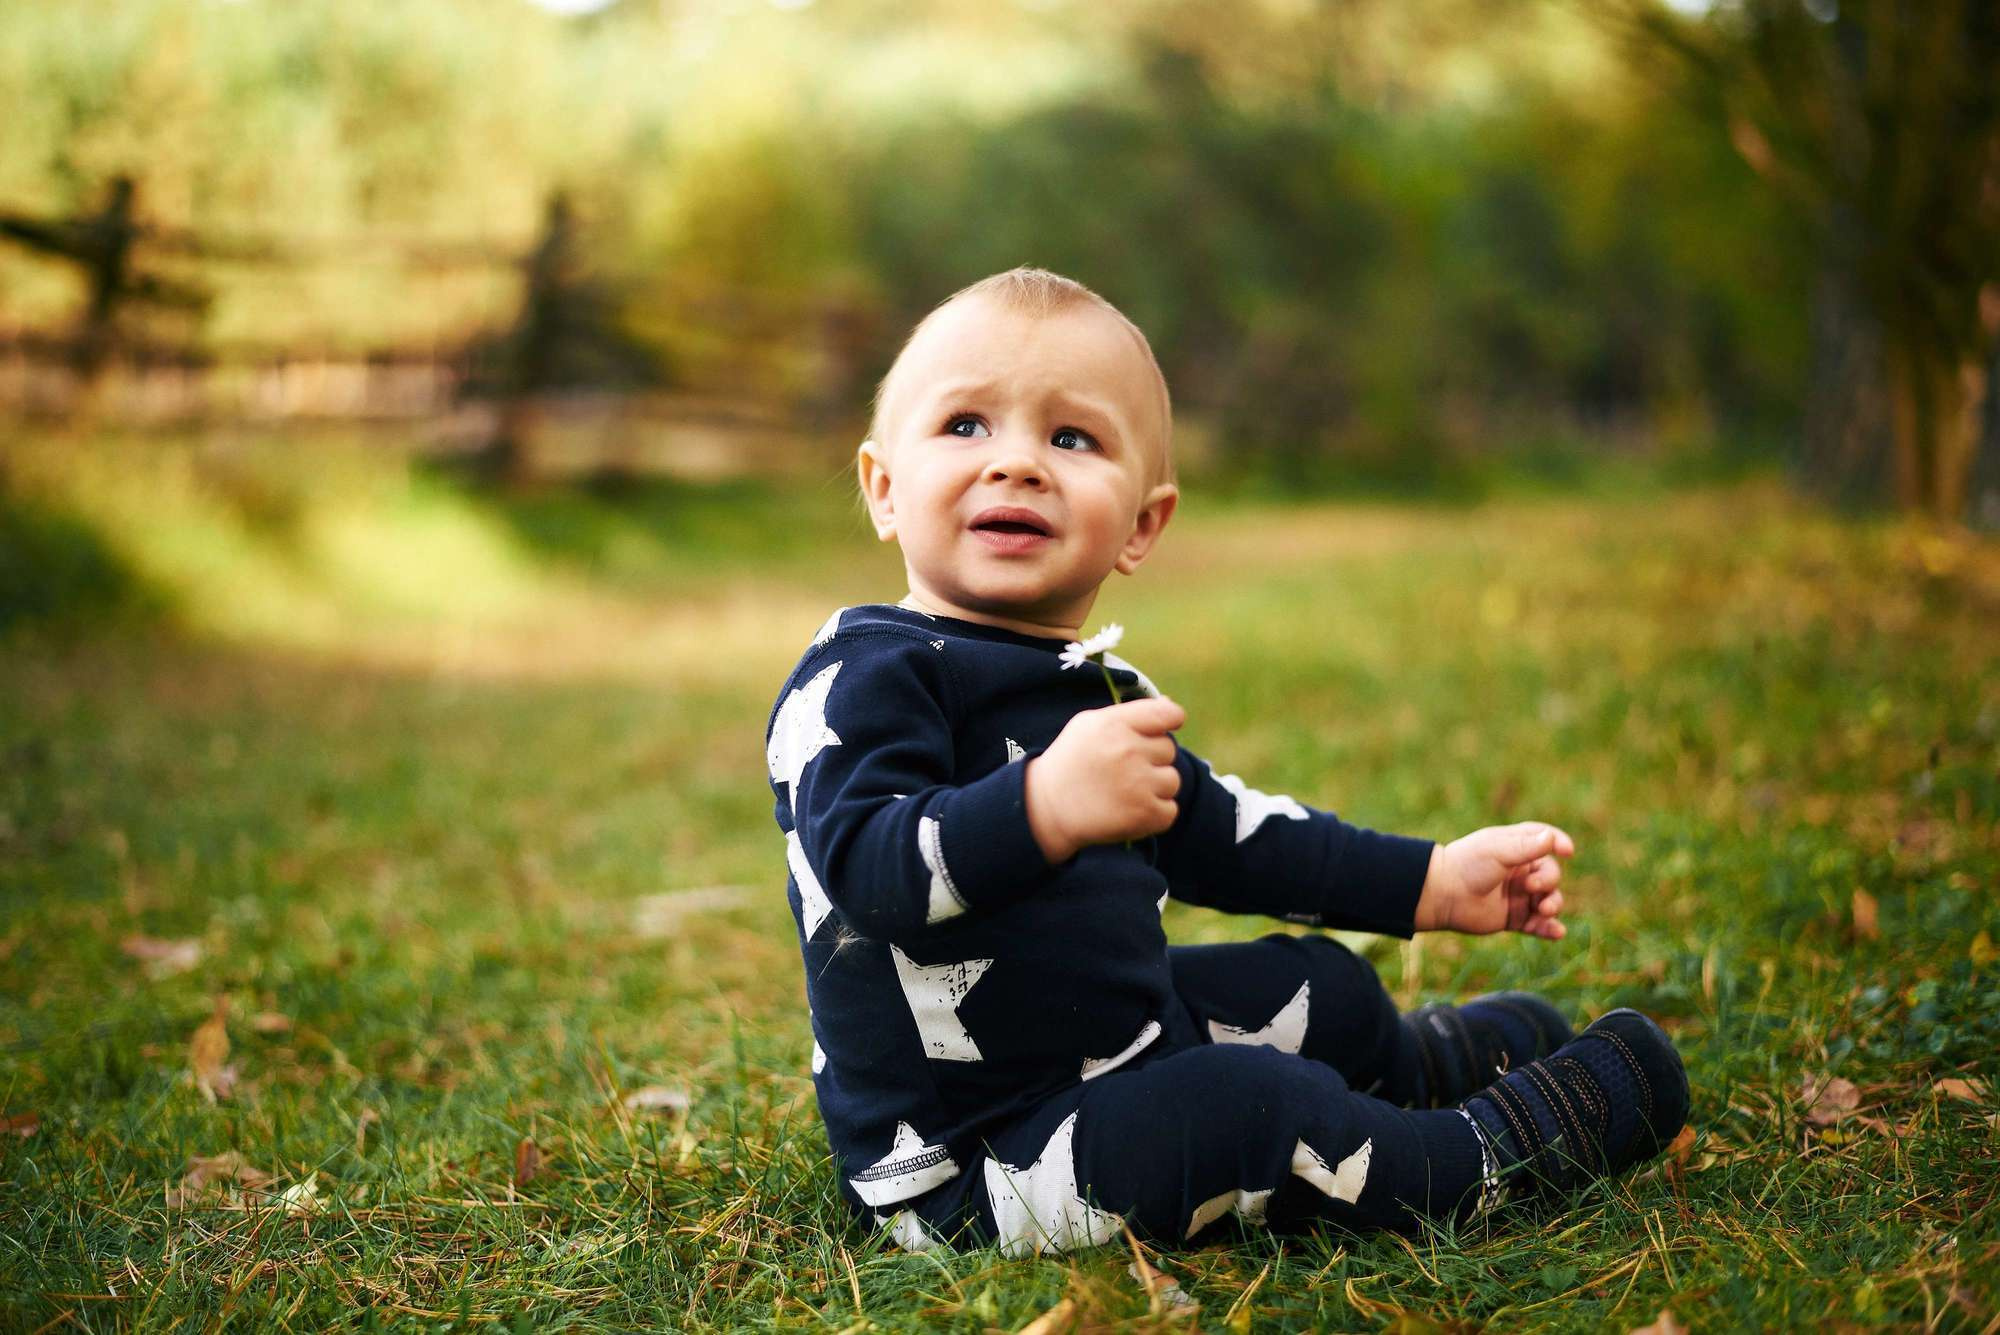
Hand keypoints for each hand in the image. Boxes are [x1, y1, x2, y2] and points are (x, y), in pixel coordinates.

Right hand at [1023, 697, 1185, 862]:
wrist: (1046, 808)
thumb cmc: (1072, 762)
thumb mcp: (1089, 725)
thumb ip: (1130, 714)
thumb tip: (1171, 707)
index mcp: (1115, 724)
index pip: (1167, 713)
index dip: (1171, 720)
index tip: (1162, 730)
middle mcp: (1128, 751)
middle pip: (1169, 749)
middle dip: (1151, 759)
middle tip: (1123, 770)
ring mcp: (1138, 784)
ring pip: (1172, 781)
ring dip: (1154, 788)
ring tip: (1124, 792)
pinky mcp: (1143, 814)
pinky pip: (1170, 810)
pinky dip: (1154, 814)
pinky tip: (1129, 810)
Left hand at [1413, 821, 1573, 939]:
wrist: (1442, 894)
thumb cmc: (1468, 865)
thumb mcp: (1498, 851)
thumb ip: (1526, 847)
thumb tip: (1552, 838)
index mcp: (1515, 848)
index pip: (1545, 840)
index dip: (1559, 843)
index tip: (1568, 851)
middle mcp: (1520, 871)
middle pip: (1551, 874)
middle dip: (1549, 881)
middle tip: (1530, 887)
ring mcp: (1518, 896)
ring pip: (1549, 900)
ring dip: (1553, 905)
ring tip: (1543, 910)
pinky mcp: (1513, 918)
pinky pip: (1538, 925)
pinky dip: (1549, 929)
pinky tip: (1558, 932)